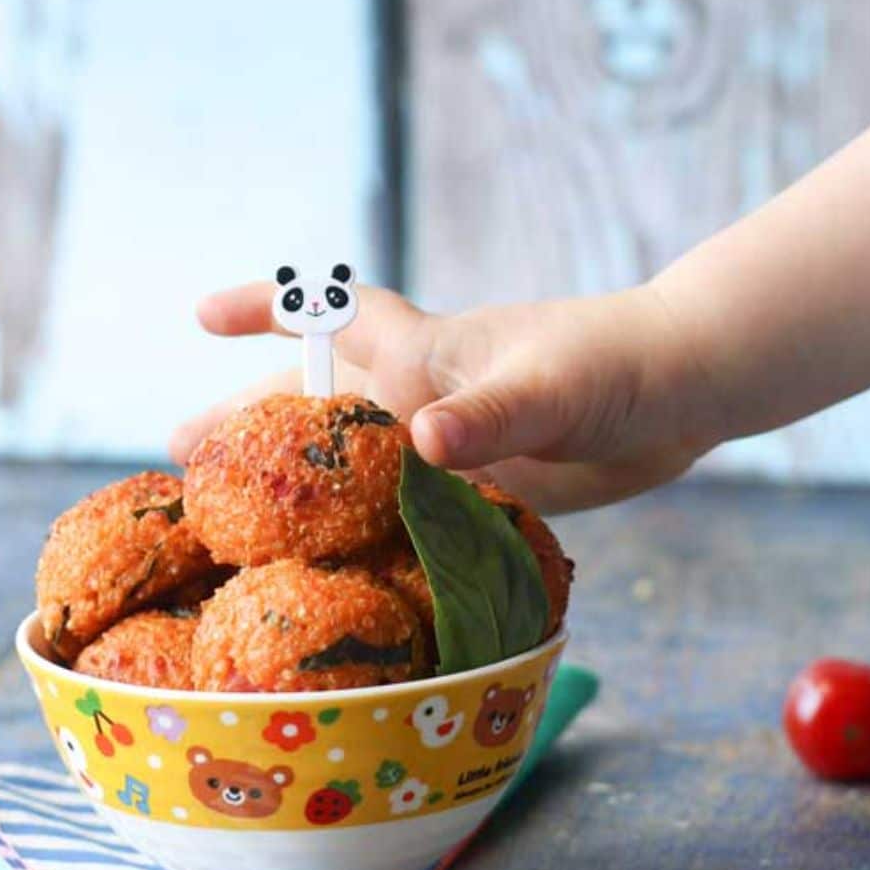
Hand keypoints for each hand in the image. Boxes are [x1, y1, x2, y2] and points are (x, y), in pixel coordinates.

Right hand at [169, 281, 724, 512]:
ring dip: (306, 488)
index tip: (201, 317)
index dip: (268, 309)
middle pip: (322, 403)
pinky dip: (374, 530)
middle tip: (186, 457)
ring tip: (248, 524)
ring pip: (358, 464)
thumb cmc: (615, 363)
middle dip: (254, 419)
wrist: (682, 391)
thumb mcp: (549, 385)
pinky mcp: (486, 487)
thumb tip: (423, 442)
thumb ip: (488, 414)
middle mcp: (427, 398)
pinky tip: (348, 560)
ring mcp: (454, 446)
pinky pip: (412, 509)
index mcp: (427, 355)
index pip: (333, 317)